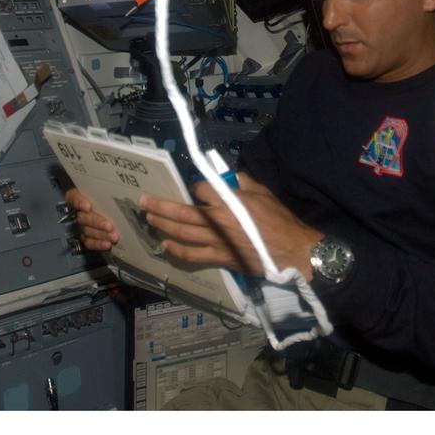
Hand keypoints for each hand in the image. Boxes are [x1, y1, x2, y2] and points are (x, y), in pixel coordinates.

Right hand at [64, 187, 119, 250]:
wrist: (117, 211)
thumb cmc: (115, 197)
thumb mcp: (115, 192)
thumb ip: (122, 192)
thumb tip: (139, 200)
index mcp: (81, 196)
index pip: (74, 197)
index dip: (79, 202)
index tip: (88, 206)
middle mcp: (80, 211)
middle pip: (83, 217)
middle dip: (97, 222)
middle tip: (109, 226)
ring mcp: (83, 225)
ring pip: (87, 231)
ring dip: (100, 234)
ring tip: (113, 237)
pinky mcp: (87, 237)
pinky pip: (89, 242)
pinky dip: (98, 244)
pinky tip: (107, 245)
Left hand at [140, 172, 323, 278]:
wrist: (291, 250)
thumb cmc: (279, 219)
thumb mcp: (262, 192)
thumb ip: (242, 182)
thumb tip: (227, 177)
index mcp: (228, 201)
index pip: (200, 190)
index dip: (196, 188)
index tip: (196, 189)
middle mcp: (217, 221)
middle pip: (182, 212)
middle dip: (160, 206)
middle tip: (142, 202)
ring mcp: (216, 242)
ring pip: (182, 233)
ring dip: (162, 226)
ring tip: (149, 219)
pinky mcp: (219, 258)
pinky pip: (192, 255)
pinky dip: (176, 250)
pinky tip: (165, 245)